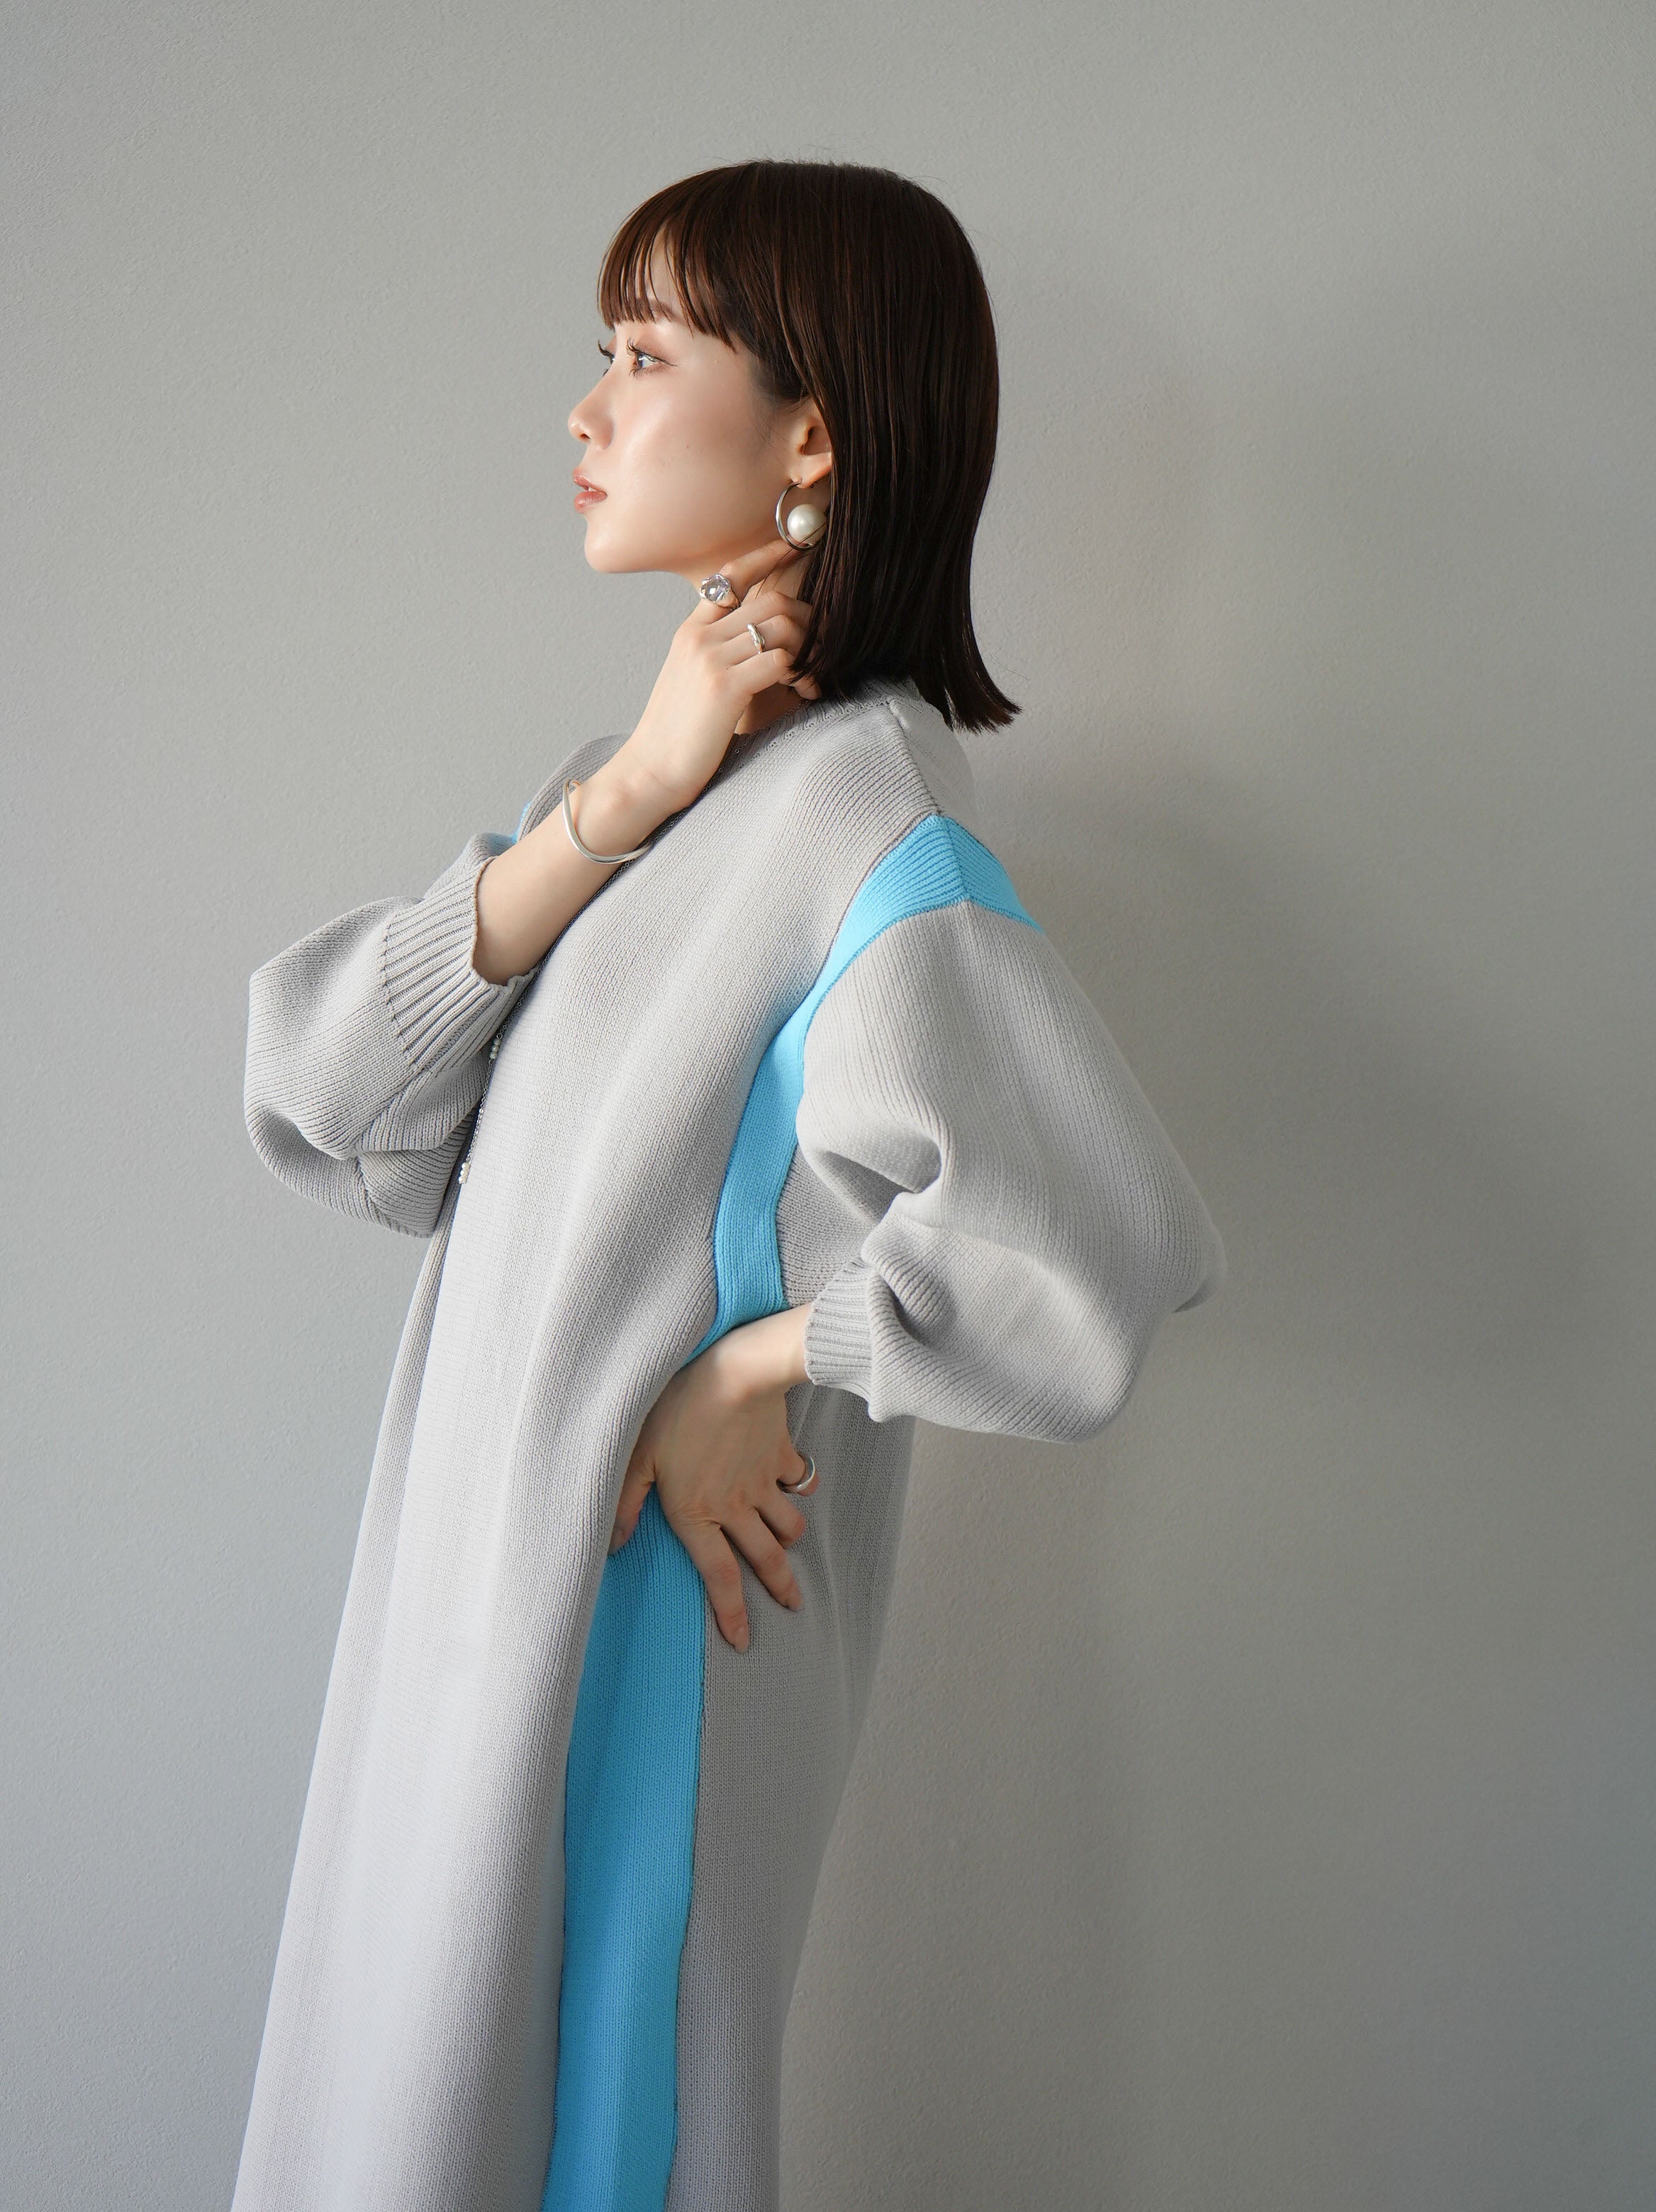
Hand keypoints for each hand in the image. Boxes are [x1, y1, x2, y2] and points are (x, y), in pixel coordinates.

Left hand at [609, 1332, 812, 1651]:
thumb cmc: (678, 1411)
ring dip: (791, 1542)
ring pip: (788, 1526)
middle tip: (792, 1606)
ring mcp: (763, 1482)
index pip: (718, 1576)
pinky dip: (802, 1489)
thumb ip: (625, 1502)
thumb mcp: (637, 1456)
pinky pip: (800, 1481)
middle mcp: (736, 1506)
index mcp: (697, 1513)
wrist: (736, 1374)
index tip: (742, 1641)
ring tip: (789, 1549)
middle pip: (765, 1559)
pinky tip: (798, 1489)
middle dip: (780, 1588)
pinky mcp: (781, 1455)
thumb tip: (613, 1545)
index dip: (732, 1613)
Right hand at [613, 538, 820, 818]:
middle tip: (822, 650)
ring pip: (782, 626)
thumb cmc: (678, 734)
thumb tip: (763, 647)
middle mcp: (699, 636)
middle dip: (808, 621)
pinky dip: (803, 673)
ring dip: (810, 650)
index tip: (793, 546)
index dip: (765, 556)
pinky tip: (804, 693)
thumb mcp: (691, 681)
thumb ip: (719, 654)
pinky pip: (780, 659)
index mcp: (690, 631)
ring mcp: (710, 659)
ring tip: (812, 680)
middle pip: (771, 601)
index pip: (730, 577)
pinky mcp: (724, 687)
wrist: (650, 771)